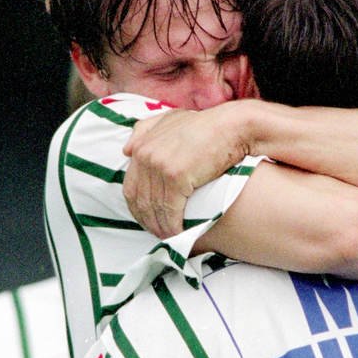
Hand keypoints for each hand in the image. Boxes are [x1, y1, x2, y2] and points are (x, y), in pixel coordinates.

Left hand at [122, 104, 250, 238]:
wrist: (231, 127)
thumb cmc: (206, 126)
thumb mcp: (170, 120)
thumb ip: (145, 130)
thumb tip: (126, 150)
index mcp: (142, 146)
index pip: (131, 186)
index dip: (138, 208)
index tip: (147, 220)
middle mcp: (146, 155)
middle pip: (141, 200)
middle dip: (148, 221)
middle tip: (158, 234)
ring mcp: (160, 165)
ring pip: (155, 207)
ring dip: (161, 227)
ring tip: (169, 238)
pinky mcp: (176, 176)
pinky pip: (170, 209)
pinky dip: (173, 225)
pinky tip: (179, 233)